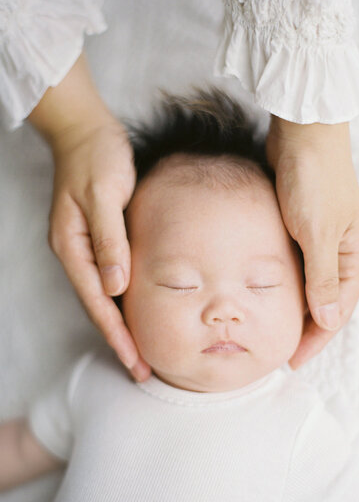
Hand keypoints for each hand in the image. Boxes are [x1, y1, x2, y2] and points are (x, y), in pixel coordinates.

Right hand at [49, 120, 150, 380]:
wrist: (86, 132)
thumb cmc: (97, 158)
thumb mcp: (103, 195)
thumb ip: (110, 240)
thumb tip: (116, 287)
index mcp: (73, 246)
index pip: (97, 301)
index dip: (116, 334)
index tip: (135, 360)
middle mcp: (76, 252)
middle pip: (99, 306)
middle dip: (120, 339)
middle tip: (142, 370)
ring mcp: (85, 247)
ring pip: (105, 296)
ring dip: (123, 324)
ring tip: (143, 351)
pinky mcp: (99, 238)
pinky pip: (111, 277)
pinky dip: (125, 300)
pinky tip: (139, 311)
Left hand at [266, 116, 358, 367]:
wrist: (303, 134)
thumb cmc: (314, 180)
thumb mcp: (318, 232)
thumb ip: (321, 277)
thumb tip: (327, 320)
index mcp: (355, 258)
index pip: (336, 311)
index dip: (315, 338)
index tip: (291, 359)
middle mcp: (343, 253)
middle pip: (324, 303)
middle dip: (305, 329)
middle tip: (278, 351)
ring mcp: (323, 241)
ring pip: (310, 286)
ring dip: (294, 308)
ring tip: (271, 330)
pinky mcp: (304, 229)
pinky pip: (297, 267)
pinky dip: (285, 285)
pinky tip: (266, 296)